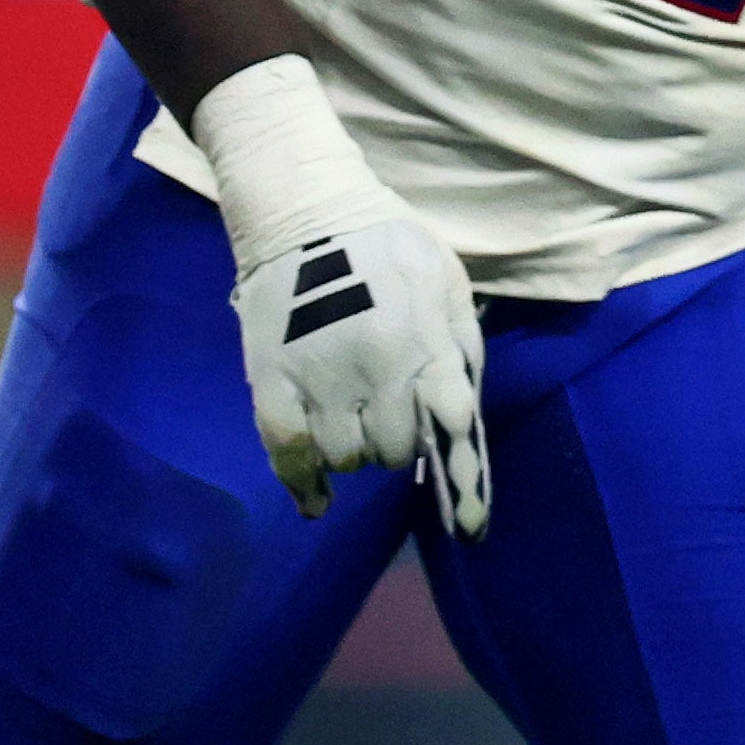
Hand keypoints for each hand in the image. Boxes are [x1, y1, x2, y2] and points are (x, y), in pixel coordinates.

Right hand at [194, 54, 490, 534]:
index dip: (467, 483)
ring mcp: (322, 378)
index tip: (471, 530)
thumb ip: (460, 350)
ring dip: (352, 452)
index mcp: (427, 342)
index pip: (456, 425)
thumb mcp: (448, 287)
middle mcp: (378, 369)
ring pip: (345, 459)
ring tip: (351, 419)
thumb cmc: (390, 249)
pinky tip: (315, 498)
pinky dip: (304, 483)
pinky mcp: (273, 382)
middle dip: (399, 445)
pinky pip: (289, 456)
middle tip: (387, 416)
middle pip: (396, 453)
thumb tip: (464, 414)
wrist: (307, 214)